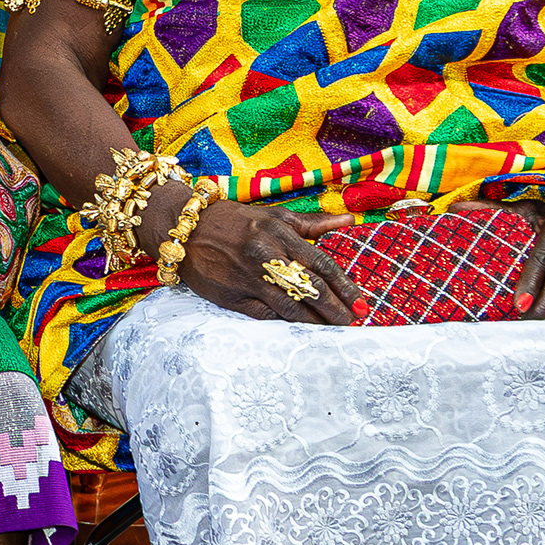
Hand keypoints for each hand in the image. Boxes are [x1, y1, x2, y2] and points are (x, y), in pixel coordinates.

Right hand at [162, 188, 356, 326]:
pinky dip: (286, 322)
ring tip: (333, 329)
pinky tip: (302, 328)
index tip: (360, 302)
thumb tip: (349, 219)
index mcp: (279, 233)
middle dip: (335, 308)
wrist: (184, 229)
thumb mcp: (274, 215)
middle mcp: (265, 255)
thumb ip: (312, 222)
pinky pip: (265, 315)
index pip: (321, 264)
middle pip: (309, 288)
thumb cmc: (233, 220)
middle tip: (352, 322)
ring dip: (315, 321)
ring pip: (290, 306)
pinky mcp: (232, 297)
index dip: (344, 286)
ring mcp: (247, 278)